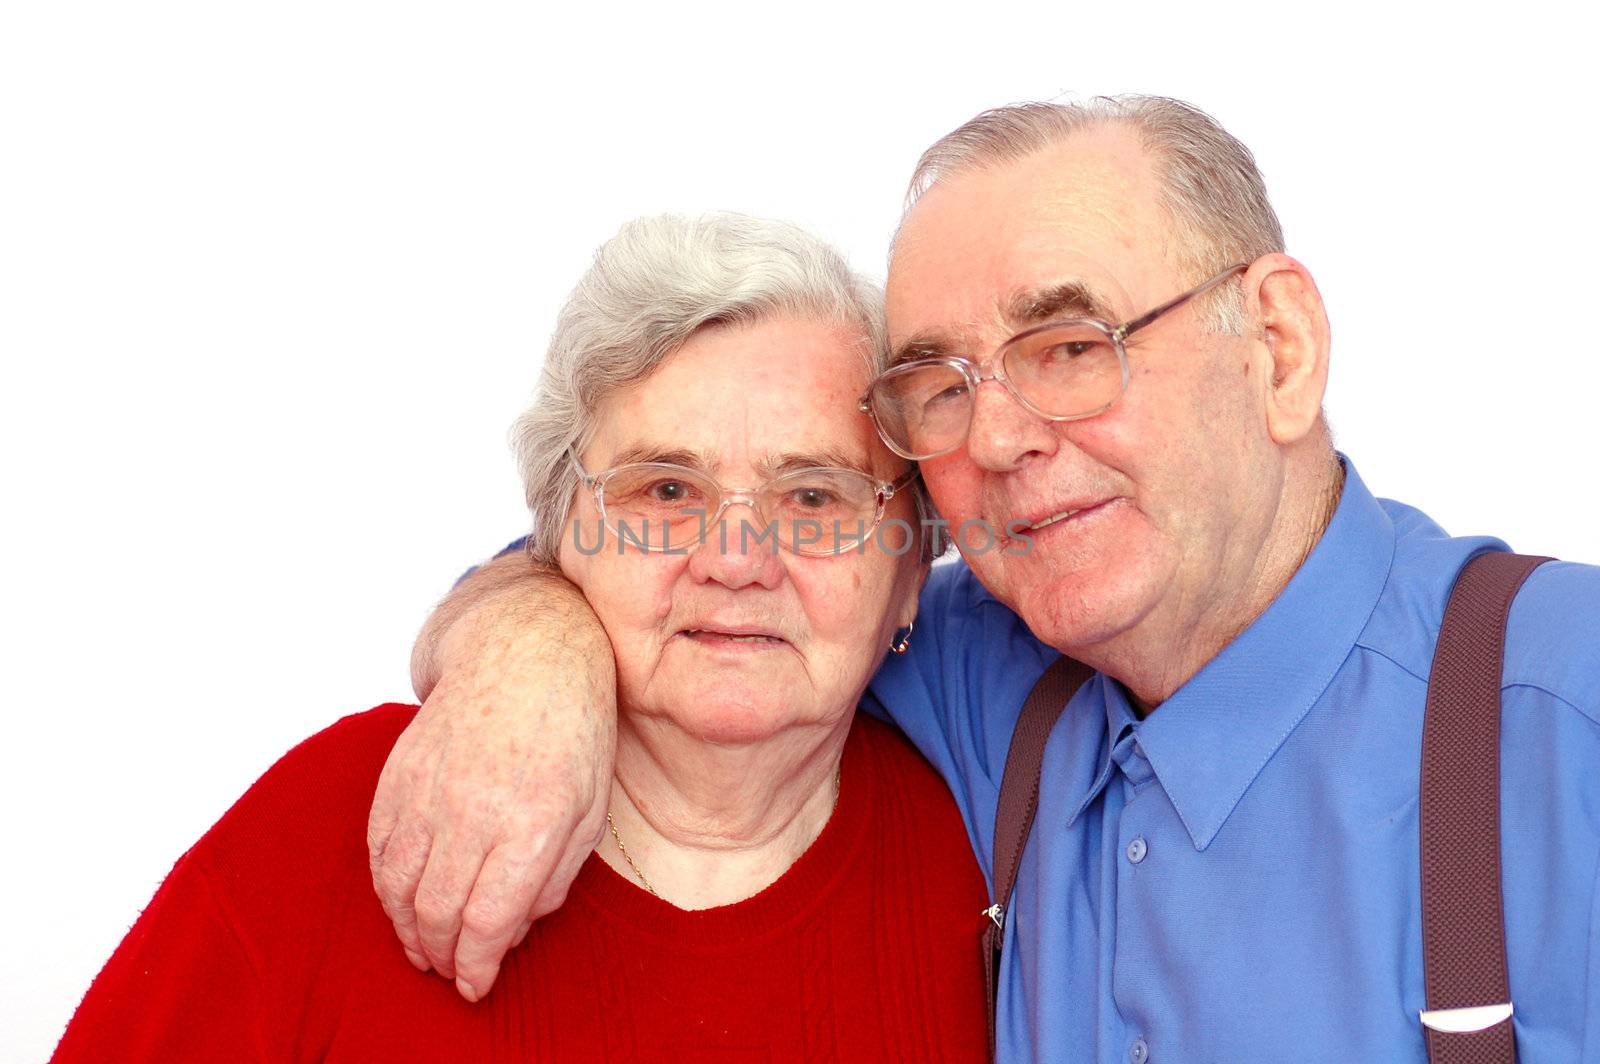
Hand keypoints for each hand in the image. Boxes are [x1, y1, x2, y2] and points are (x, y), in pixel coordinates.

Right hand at [368, 568, 615, 1000]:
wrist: (525, 650)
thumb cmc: (572, 729)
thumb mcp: (590, 806)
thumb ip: (554, 876)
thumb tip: (513, 930)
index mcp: (533, 820)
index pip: (488, 921)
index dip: (477, 966)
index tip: (477, 985)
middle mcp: (474, 808)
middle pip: (438, 913)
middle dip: (443, 957)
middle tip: (452, 972)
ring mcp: (429, 788)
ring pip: (399, 887)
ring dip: (407, 930)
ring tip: (425, 948)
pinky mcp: (399, 772)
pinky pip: (378, 848)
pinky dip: (386, 887)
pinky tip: (403, 902)